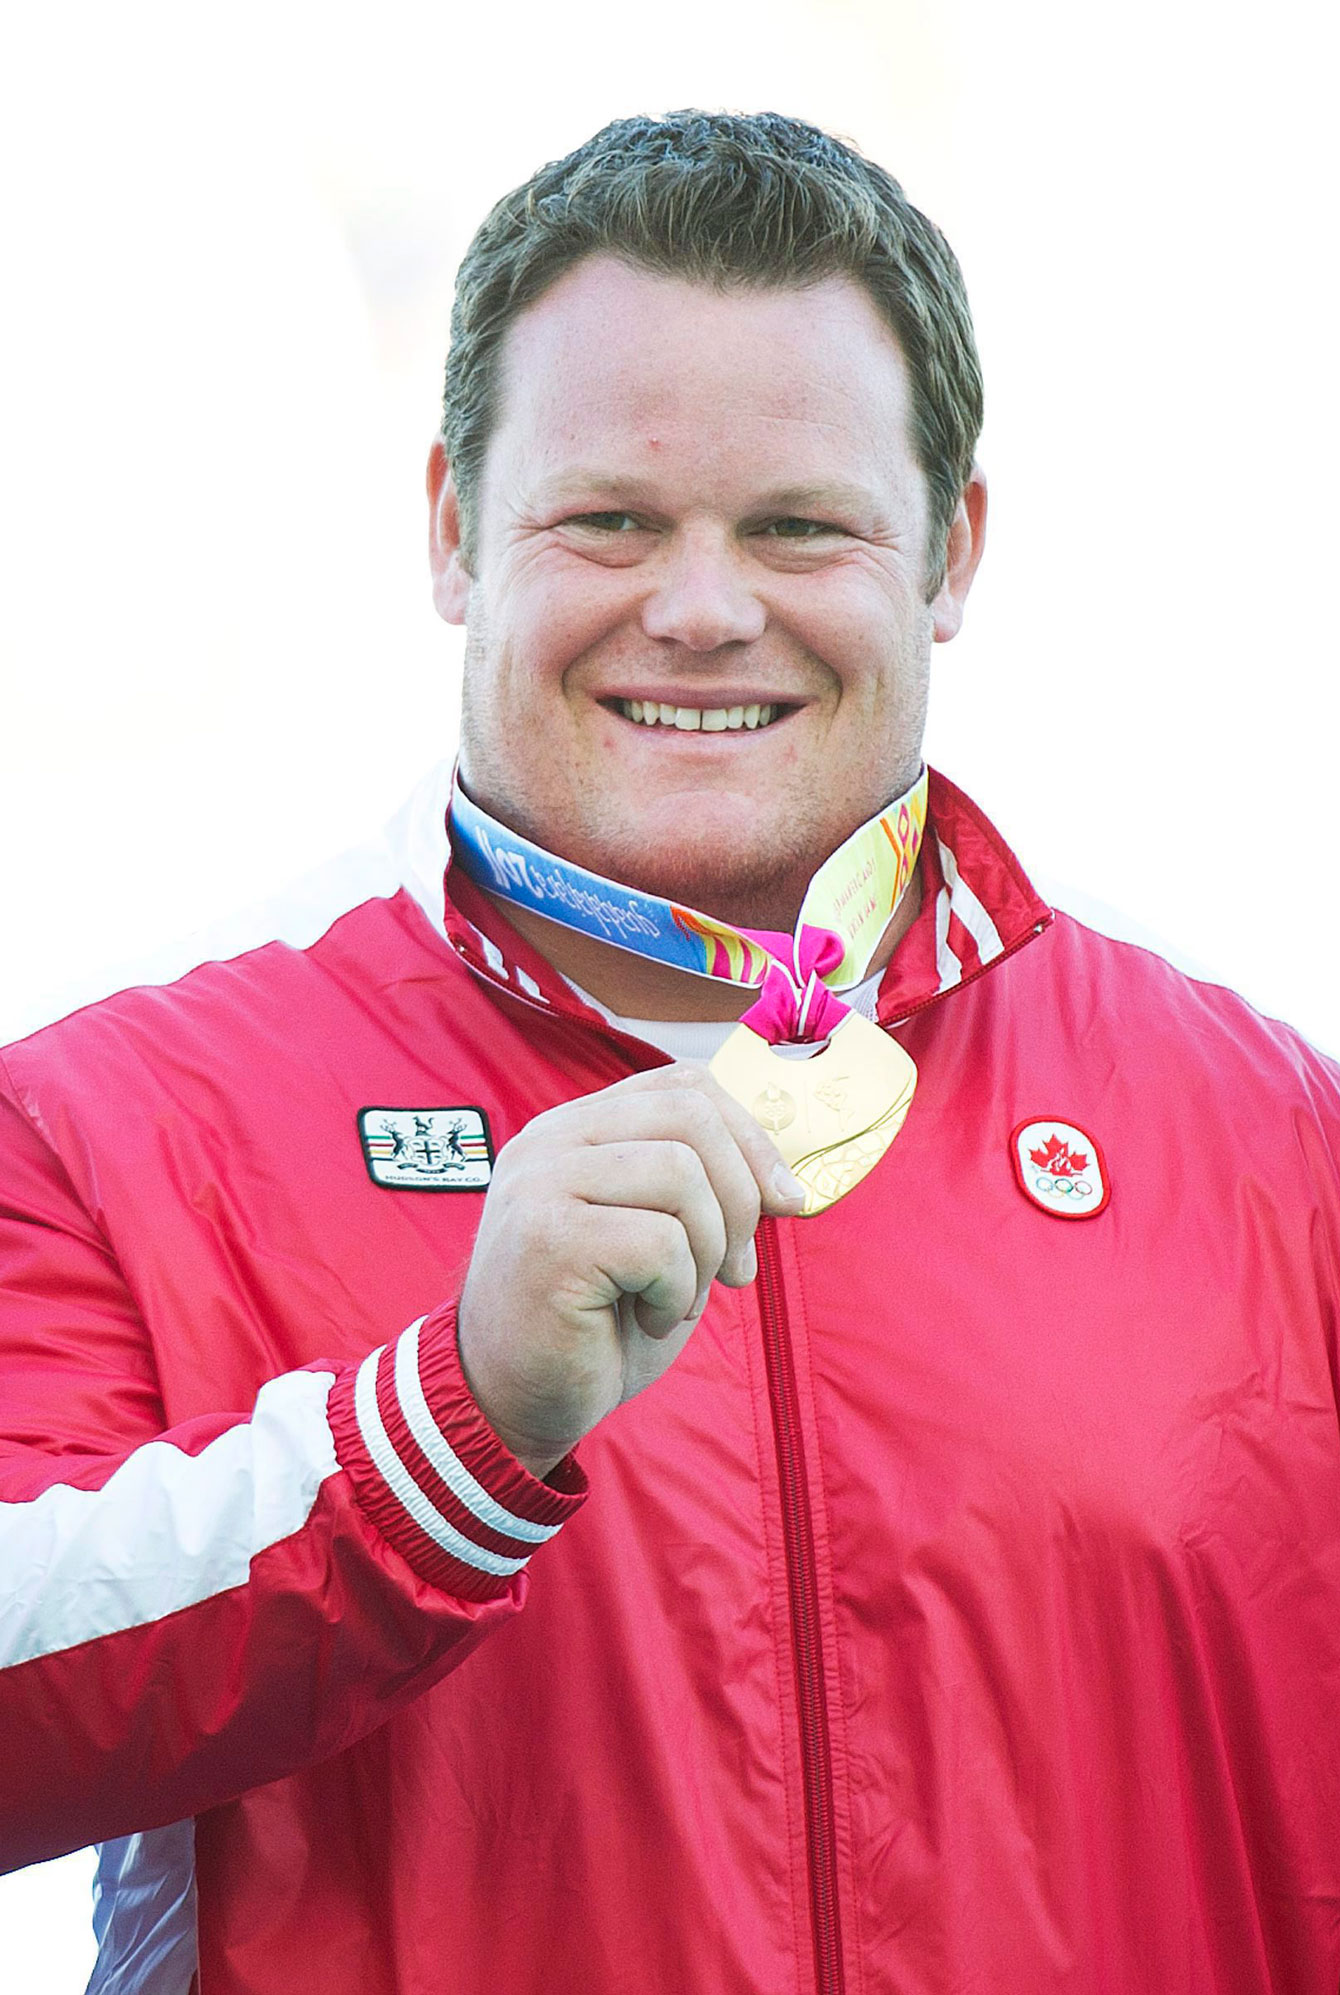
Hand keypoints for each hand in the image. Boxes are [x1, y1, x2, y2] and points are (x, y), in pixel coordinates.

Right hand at [456, 1063, 805, 1476]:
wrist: (511, 1401)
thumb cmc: (592, 1323)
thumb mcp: (656, 1237)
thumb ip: (702, 1190)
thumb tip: (787, 1185)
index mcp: (575, 1130)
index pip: (683, 1084)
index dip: (749, 1136)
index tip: (781, 1200)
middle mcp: (550, 1142)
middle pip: (690, 1116)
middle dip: (741, 1195)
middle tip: (736, 1267)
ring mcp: (542, 1185)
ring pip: (681, 1174)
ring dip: (708, 1249)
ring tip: (680, 1296)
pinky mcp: (549, 1241)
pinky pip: (660, 1241)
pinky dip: (678, 1289)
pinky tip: (650, 1317)